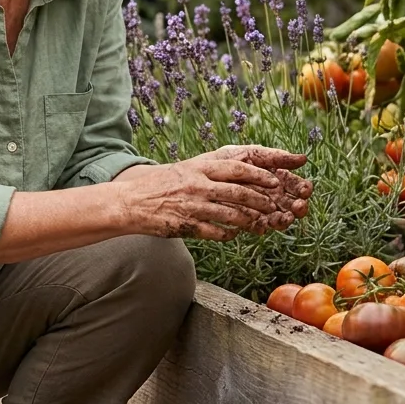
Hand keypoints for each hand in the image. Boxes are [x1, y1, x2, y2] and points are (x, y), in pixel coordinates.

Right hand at [123, 159, 296, 241]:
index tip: (275, 181)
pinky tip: (233, 235)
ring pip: (231, 215)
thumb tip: (235, 171)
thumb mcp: (183, 169)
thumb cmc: (157, 185)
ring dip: (249, 221)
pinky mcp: (187, 225)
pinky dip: (229, 235)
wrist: (129, 203)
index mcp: (198, 168)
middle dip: (261, 200)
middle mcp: (197, 185)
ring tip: (259, 224)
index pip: (237, 169)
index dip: (259, 176)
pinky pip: (216, 232)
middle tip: (274, 206)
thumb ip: (206, 171)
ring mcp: (193, 206)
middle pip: (239, 192)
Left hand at [189, 145, 312, 218]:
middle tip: (298, 207)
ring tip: (284, 218)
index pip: (294, 184)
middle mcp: (268, 195)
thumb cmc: (219, 163)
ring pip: (277, 217)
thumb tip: (303, 158)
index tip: (306, 190)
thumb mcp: (243, 154)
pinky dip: (261, 226)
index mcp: (272, 177)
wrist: (189, 182)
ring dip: (283, 218)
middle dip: (296, 205)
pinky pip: (256, 226)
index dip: (302, 187)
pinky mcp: (244, 223)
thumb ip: (271, 156)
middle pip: (289, 203)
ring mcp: (257, 210)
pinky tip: (263, 225)